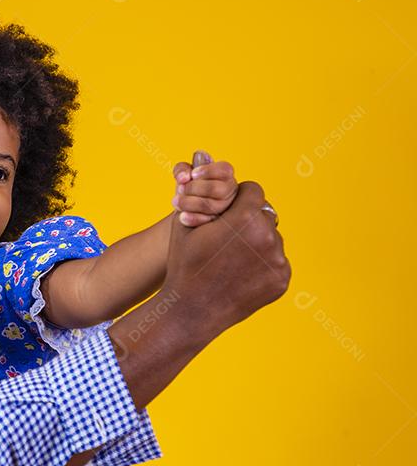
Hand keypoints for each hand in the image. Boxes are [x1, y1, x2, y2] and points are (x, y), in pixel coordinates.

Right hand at [164, 179, 289, 329]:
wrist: (190, 310)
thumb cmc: (184, 264)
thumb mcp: (185, 224)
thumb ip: (202, 193)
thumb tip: (201, 155)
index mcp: (245, 218)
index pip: (253, 190)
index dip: (238, 198)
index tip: (226, 210)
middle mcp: (268, 236)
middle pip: (264, 214)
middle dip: (248, 221)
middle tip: (228, 237)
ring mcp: (278, 260)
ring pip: (271, 239)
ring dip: (256, 243)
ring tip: (231, 258)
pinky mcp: (282, 280)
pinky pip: (276, 261)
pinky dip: (262, 264)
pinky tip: (240, 273)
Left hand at [172, 150, 237, 226]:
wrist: (185, 209)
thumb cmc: (188, 187)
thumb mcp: (183, 175)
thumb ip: (182, 170)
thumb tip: (185, 176)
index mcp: (225, 175)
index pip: (224, 169)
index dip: (207, 171)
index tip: (192, 174)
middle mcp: (230, 190)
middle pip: (216, 188)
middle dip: (194, 188)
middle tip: (180, 188)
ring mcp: (226, 207)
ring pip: (212, 206)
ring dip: (190, 203)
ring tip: (176, 201)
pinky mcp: (219, 223)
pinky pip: (207, 221)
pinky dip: (193, 218)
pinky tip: (182, 216)